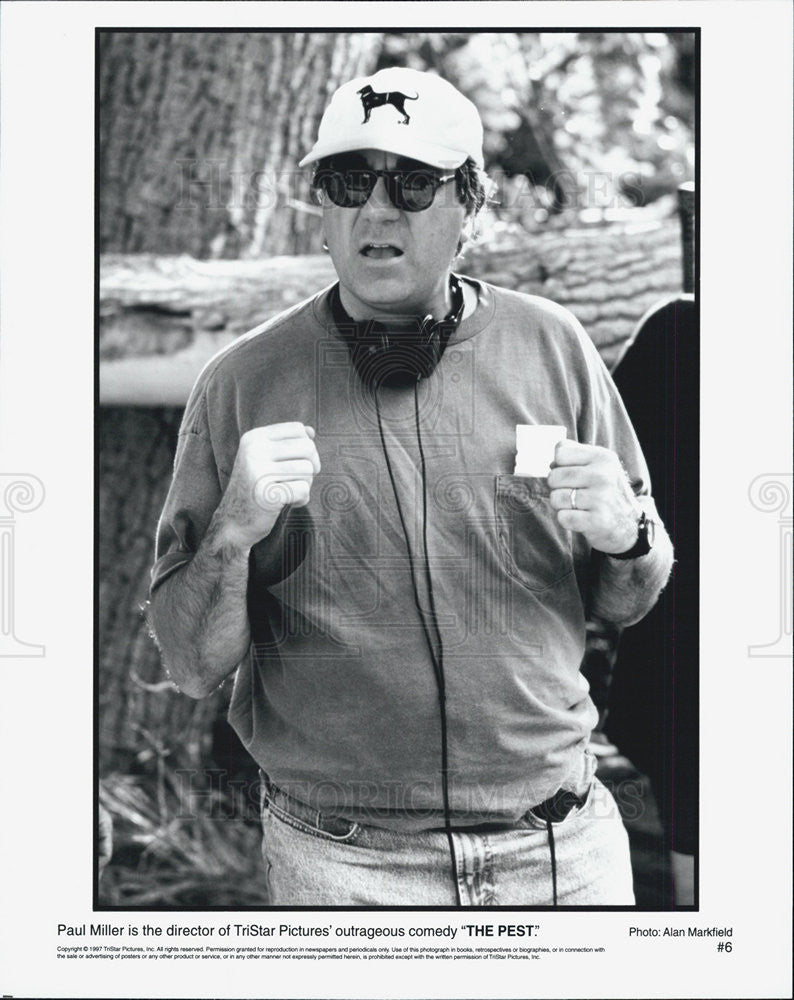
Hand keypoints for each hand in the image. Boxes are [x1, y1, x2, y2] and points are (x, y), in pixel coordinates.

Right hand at [218, 422, 320, 548]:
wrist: (233, 522)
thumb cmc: (256, 488)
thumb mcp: (265, 459)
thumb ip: (287, 443)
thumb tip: (311, 431)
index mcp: (253, 438)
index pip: (297, 429)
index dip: (306, 446)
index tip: (297, 461)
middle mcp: (254, 451)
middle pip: (307, 447)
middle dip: (311, 465)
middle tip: (298, 479)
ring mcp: (259, 472)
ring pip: (308, 469)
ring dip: (306, 484)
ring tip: (289, 491)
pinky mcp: (268, 494)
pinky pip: (304, 490)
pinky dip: (302, 499)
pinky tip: (289, 503)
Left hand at [547, 441, 640, 553]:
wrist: (630, 524)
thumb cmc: (605, 491)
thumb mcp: (599, 465)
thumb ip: (573, 452)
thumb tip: (552, 462)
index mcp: (603, 458)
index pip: (560, 454)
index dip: (560, 466)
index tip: (573, 476)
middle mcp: (603, 476)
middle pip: (554, 477)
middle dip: (557, 488)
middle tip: (575, 494)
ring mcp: (601, 499)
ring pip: (555, 498)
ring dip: (561, 506)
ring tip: (579, 507)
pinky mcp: (597, 521)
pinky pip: (562, 517)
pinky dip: (567, 520)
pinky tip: (582, 519)